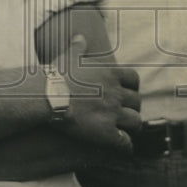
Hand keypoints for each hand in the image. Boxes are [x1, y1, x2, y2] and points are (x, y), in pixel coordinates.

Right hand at [55, 34, 140, 152]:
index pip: (134, 80)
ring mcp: (114, 113)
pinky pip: (125, 142)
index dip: (132, 88)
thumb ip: (78, 47)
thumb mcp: (69, 56)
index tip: (128, 93)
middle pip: (137, 102)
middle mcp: (117, 93)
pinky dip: (126, 146)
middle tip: (127, 114)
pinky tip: (123, 148)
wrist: (49, 97)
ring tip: (127, 131)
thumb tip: (80, 37)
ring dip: (132, 127)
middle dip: (133, 108)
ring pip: (136, 122)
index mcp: (111, 74)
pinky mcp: (107, 132)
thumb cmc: (57, 76)